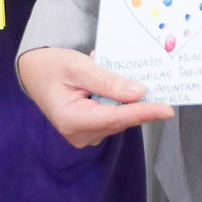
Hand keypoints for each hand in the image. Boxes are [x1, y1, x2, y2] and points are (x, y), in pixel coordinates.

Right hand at [19, 46, 173, 147]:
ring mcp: (84, 135)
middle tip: (156, 83)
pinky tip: (113, 85)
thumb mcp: (79, 67)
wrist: (34, 72)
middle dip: (139, 104)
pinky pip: (112, 117)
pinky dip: (119, 102)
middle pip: (120, 120)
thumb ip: (108, 81)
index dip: (144, 113)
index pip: (116, 118)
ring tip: (120, 76)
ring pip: (118, 119)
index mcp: (73, 120)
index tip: (167, 110)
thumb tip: (139, 94)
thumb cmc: (52, 66)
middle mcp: (80, 134)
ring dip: (127, 101)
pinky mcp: (89, 130)